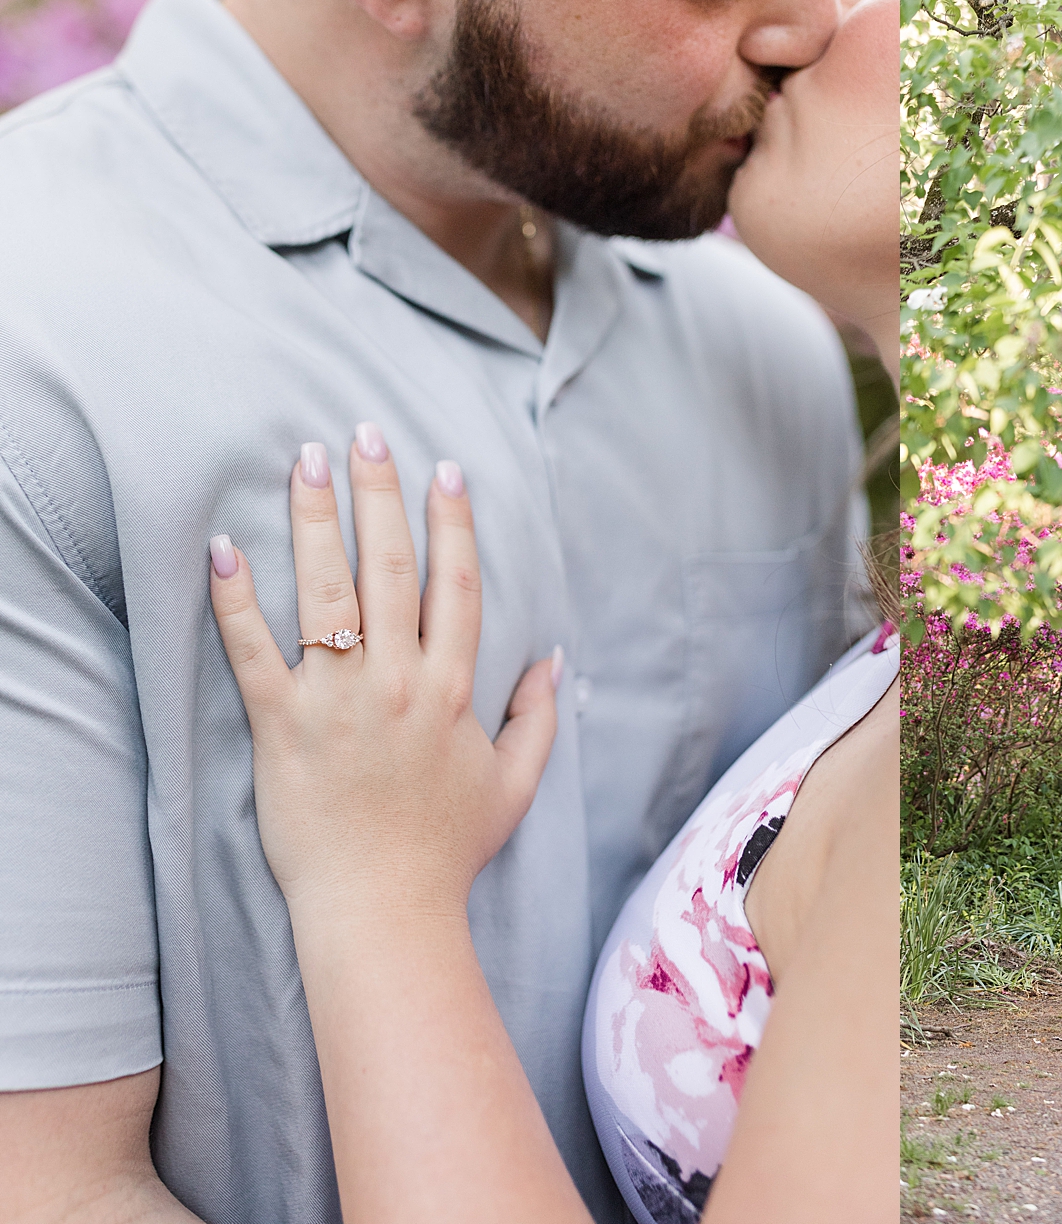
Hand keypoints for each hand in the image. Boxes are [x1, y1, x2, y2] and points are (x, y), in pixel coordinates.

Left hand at [208, 430, 558, 923]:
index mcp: (454, 689)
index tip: (445, 470)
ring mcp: (339, 701)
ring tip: (305, 461)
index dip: (452, 522)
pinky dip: (235, 599)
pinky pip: (254, 652)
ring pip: (326, 592)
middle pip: (390, 568)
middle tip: (367, 433)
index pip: (456, 585)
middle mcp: (400, 681)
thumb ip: (538, 717)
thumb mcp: (515, 785)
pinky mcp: (283, 727)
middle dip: (380, 494)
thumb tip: (554, 661)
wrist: (385, 911)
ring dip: (316, 520)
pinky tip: (224, 548)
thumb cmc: (448, 850)